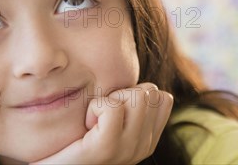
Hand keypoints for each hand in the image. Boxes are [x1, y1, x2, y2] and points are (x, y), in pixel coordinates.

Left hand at [30, 82, 172, 164]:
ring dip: (109, 100)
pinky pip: (113, 107)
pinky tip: (85, 125)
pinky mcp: (106, 148)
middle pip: (150, 92)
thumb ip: (132, 108)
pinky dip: (95, 107)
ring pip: (137, 96)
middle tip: (100, 117)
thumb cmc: (74, 141)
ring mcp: (127, 150)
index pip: (163, 98)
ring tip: (93, 122)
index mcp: (148, 140)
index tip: (113, 113)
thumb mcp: (112, 123)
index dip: (135, 94)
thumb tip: (148, 86)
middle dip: (122, 94)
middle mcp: (143, 147)